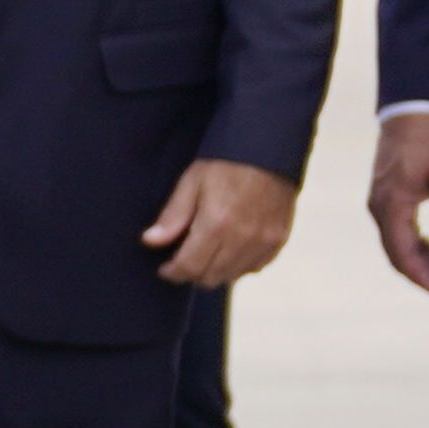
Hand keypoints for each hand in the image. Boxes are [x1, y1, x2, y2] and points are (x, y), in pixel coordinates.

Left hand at [142, 157, 298, 287]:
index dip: (173, 272)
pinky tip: (229, 249)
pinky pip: (254, 267)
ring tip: (204, 253)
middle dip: (192, 273)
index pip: (190, 266)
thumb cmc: (225, 163)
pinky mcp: (278, 240)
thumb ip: (173, 216)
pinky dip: (238, 265)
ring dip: (214, 271)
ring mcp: (264, 242)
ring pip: (232, 276)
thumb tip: (150, 241)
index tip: (165, 268)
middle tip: (182, 260)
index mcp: (217, 223)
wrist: (268, 150)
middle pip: (210, 277)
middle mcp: (242, 238)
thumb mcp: (192, 182)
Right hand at [368, 108, 428, 297]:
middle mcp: (379, 207)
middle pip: (399, 255)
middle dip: (427, 275)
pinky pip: (399, 230)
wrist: (412, 108)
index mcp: (392, 204)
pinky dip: (421, 243)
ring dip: (426, 260)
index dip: (425, 278)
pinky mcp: (388, 196)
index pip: (404, 254)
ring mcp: (381, 202)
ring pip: (399, 244)